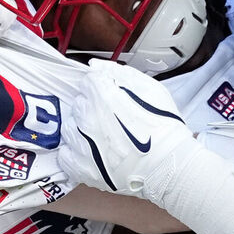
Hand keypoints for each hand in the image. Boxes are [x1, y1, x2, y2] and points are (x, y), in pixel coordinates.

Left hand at [59, 59, 196, 196]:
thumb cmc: (163, 126)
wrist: (168, 165)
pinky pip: (65, 155)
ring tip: (102, 138)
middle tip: (111, 119)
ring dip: (81, 130)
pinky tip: (90, 153)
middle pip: (79, 104)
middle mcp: (87, 116)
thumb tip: (94, 66)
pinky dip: (74, 154)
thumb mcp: (150, 88)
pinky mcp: (80, 168)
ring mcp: (81, 143)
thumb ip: (118, 72)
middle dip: (91, 108)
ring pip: (70, 128)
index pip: (88, 82)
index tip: (111, 98)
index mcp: (101, 94)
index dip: (101, 89)